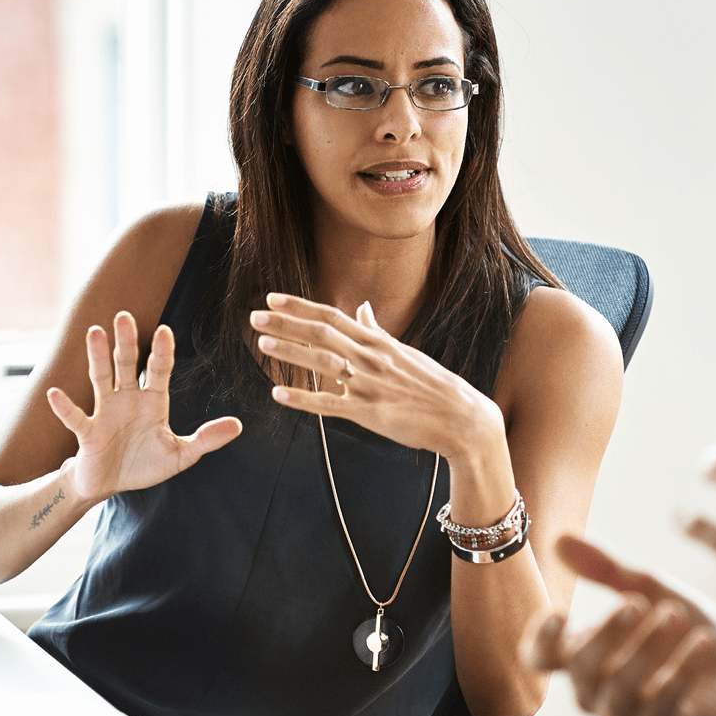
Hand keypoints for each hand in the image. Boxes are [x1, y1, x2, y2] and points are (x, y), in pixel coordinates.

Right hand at [46, 311, 241, 501]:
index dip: (161, 352)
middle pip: (127, 364)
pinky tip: (55, 393)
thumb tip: (238, 426)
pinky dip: (64, 406)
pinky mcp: (87, 432)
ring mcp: (105, 412)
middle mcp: (127, 399)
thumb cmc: (144, 464)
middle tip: (125, 315)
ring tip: (95, 331)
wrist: (110, 484)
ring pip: (100, 378)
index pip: (158, 370)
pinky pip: (75, 417)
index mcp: (152, 401)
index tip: (165, 330)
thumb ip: (206, 440)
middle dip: (126, 341)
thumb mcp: (180, 455)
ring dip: (97, 356)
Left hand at [250, 292, 502, 459]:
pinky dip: (303, 399)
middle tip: (255, 316)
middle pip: (321, 334)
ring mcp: (370, 384)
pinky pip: (330, 404)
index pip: (332, 315)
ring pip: (322, 363)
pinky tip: (278, 394)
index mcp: (377, 342)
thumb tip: (363, 307)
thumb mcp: (404, 351)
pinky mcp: (370, 413)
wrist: (461, 418)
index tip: (272, 298)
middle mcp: (371, 358)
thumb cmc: (432, 385)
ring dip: (291, 352)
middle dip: (286, 324)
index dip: (300, 306)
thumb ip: (377, 330)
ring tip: (263, 343)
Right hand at [529, 535, 715, 715]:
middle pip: (578, 668)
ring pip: (617, 689)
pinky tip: (702, 642)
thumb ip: (607, 570)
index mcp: (583, 656)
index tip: (560, 612)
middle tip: (636, 602)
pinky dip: (681, 671)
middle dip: (606, 633)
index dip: (542, 640)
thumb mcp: (650, 591)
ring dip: (645, 650)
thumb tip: (561, 539)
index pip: (541, 658)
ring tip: (674, 616)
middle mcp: (594, 690)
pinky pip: (659, 706)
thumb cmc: (683, 633)